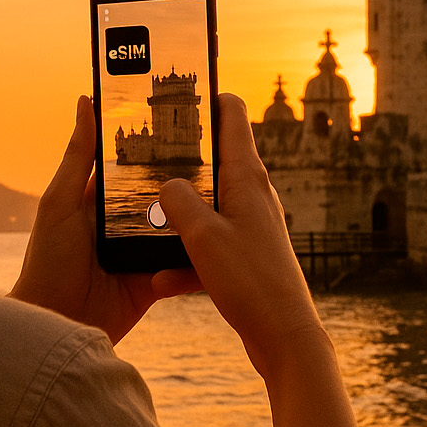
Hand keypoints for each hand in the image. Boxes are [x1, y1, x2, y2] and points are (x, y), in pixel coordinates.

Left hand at [11, 96, 200, 342]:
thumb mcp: (60, 202)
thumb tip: (85, 102)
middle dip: (189, 178)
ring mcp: (142, 251)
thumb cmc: (47, 262)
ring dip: (199, 214)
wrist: (56, 325)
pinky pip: (183, 262)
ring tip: (231, 191)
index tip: (187, 119)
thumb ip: (77, 156)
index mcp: (101, 199)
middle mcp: (124, 222)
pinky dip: (199, 252)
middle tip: (223, 153)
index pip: (134, 165)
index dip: (157, 144)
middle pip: (163, 193)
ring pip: (180, 225)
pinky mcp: (156, 279)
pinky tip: (222, 235)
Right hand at [158, 94, 323, 381]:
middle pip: (212, 161)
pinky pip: (206, 248)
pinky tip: (160, 281)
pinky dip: (184, 261)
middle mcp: (252, 196)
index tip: (178, 88)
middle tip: (143, 152)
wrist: (284, 338)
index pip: (232, 115)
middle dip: (178, 159)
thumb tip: (165, 184)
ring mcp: (249, 226)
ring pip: (203, 208)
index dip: (207, 96)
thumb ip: (176, 203)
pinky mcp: (244, 257)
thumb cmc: (251, 283)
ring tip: (143, 225)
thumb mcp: (202, 237)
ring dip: (175, 220)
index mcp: (247, 178)